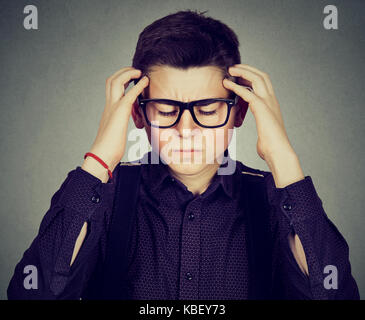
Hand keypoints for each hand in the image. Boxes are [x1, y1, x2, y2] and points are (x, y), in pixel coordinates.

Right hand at [87, 67, 148, 171]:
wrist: (102, 156)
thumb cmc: (109, 149)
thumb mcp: (115, 133)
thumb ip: (119, 126)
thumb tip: (121, 129)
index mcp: (108, 110)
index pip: (111, 88)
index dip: (120, 79)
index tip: (131, 77)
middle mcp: (109, 106)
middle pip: (111, 80)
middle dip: (123, 71)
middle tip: (135, 70)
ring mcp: (113, 108)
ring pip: (116, 81)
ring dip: (128, 73)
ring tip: (139, 72)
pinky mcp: (119, 113)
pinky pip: (129, 95)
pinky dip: (138, 86)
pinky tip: (145, 81)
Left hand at [223, 64, 303, 186]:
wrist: (278, 152)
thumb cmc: (271, 148)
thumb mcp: (266, 136)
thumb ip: (263, 134)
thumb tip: (261, 142)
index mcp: (273, 105)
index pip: (264, 83)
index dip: (253, 76)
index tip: (240, 75)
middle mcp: (272, 101)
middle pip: (262, 76)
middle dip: (247, 69)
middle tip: (233, 68)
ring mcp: (268, 103)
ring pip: (257, 79)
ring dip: (242, 72)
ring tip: (230, 70)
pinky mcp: (262, 108)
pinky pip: (248, 92)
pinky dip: (236, 86)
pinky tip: (227, 84)